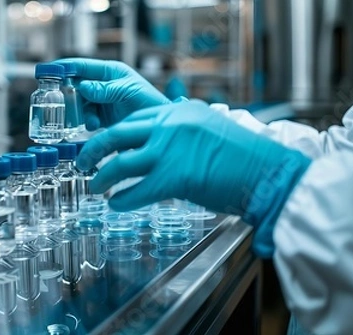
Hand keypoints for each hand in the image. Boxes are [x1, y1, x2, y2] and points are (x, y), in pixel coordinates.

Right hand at [56, 58, 170, 129]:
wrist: (158, 128)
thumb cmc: (150, 104)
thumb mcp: (127, 92)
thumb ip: (104, 89)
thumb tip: (83, 86)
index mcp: (110, 72)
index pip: (82, 66)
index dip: (64, 67)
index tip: (49, 71)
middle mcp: (103, 84)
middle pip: (76, 86)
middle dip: (70, 96)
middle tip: (67, 105)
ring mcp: (102, 100)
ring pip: (78, 103)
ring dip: (79, 112)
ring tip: (90, 121)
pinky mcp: (102, 116)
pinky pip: (85, 116)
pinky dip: (86, 122)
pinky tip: (93, 126)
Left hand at [77, 101, 311, 255]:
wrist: (270, 172)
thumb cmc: (246, 156)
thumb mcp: (210, 129)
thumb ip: (182, 131)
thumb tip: (161, 143)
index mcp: (179, 111)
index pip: (134, 119)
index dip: (113, 134)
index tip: (102, 143)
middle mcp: (170, 125)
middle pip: (116, 135)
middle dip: (93, 149)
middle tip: (82, 161)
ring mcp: (169, 151)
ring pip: (119, 163)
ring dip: (101, 177)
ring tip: (93, 187)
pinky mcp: (173, 178)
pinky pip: (135, 190)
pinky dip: (122, 199)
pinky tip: (116, 204)